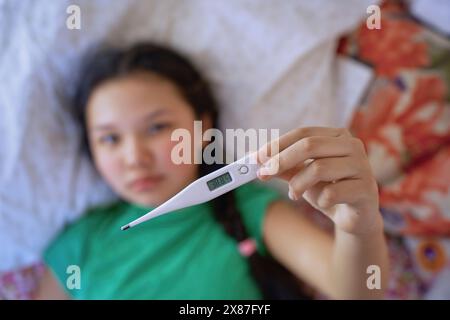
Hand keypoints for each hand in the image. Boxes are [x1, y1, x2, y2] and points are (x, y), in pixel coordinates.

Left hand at [256, 127, 381, 235]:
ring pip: (318, 168)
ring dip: (298, 184)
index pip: (303, 133)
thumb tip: (254, 158)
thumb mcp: (302, 176)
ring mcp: (362, 166)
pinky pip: (332, 193)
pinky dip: (320, 200)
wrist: (355, 217)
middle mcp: (352, 145)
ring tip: (293, 194)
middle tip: (263, 174)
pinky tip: (323, 203)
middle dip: (281, 160)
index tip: (256, 158)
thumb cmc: (328, 190)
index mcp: (337, 136)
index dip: (277, 144)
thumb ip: (282, 167)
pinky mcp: (367, 189)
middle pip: (309, 145)